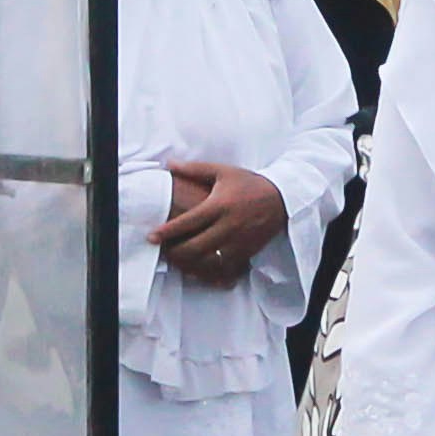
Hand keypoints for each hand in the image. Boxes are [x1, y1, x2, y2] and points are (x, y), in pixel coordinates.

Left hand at [154, 160, 288, 284]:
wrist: (282, 198)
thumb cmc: (249, 183)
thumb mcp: (223, 171)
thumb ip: (195, 169)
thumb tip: (170, 164)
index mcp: (220, 204)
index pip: (189, 221)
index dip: (167, 231)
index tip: (152, 236)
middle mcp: (229, 225)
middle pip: (196, 246)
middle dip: (175, 252)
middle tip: (163, 251)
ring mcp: (239, 241)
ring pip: (209, 261)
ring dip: (189, 264)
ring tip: (176, 261)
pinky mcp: (247, 251)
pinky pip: (224, 268)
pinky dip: (209, 271)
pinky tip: (198, 269)